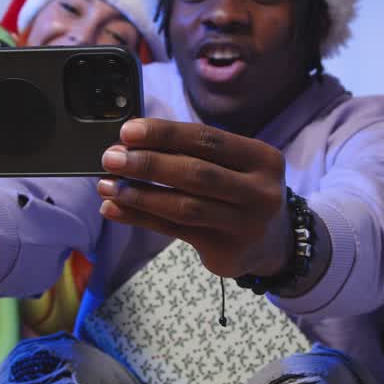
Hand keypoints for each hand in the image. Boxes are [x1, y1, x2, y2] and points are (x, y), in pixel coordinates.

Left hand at [96, 118, 289, 278]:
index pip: (207, 139)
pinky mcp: (226, 251)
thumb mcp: (236, 166)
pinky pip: (174, 231)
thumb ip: (195, 154)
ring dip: (139, 195)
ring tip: (108, 186)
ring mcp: (245, 225)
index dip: (165, 135)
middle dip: (148, 164)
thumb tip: (132, 144)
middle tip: (112, 158)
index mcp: (262, 159)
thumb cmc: (243, 192)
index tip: (128, 132)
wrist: (276, 243)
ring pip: (183, 207)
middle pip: (196, 173)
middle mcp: (260, 192)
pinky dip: (141, 218)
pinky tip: (116, 209)